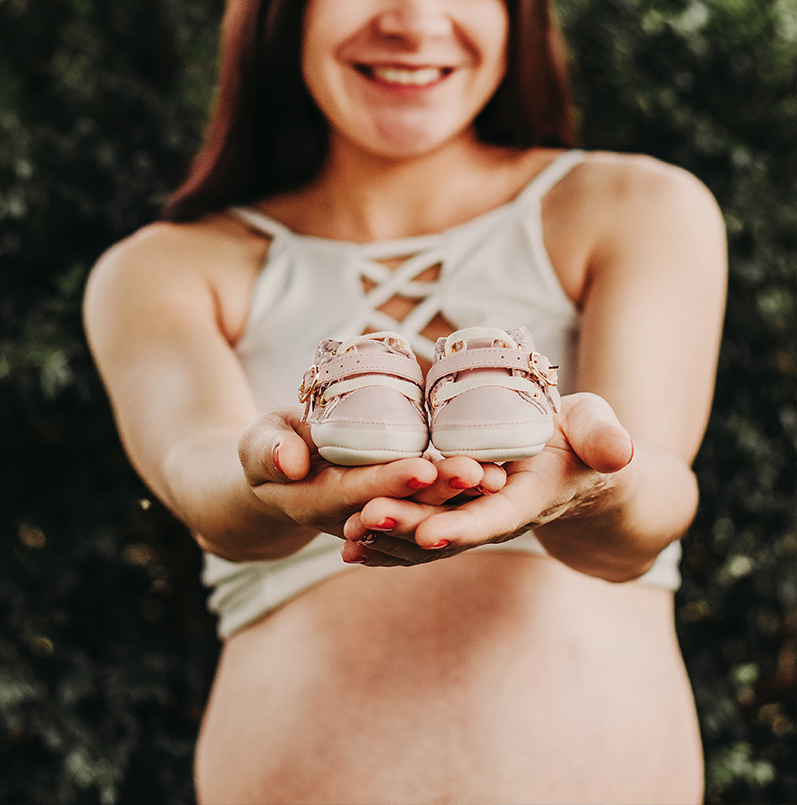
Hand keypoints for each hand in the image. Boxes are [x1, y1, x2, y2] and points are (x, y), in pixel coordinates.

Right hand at [236, 408, 506, 541]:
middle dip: (440, 491)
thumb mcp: (259, 442)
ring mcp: (378, 516)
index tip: (421, 468)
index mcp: (316, 500)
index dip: (388, 482)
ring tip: (496, 475)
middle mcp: (352, 517)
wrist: (280, 476)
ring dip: (460, 498)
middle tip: (477, 471)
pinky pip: (432, 506)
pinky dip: (461, 496)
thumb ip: (268, 450)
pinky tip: (494, 477)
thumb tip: (290, 461)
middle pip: (401, 506)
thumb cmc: (270, 449)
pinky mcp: (397, 507)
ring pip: (424, 511)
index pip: (356, 494)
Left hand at [340, 392, 632, 566]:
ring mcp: (474, 518)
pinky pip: (418, 530)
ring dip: (388, 538)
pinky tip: (347, 539)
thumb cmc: (586, 438)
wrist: (580, 466)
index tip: (431, 535)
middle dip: (407, 529)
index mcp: (531, 497)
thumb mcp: (598, 427)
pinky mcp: (456, 512)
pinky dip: (385, 538)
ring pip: (426, 536)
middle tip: (363, 520)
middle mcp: (498, 516)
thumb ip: (605, 436)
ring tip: (345, 533)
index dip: (464, 527)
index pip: (495, 518)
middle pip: (448, 530)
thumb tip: (621, 453)